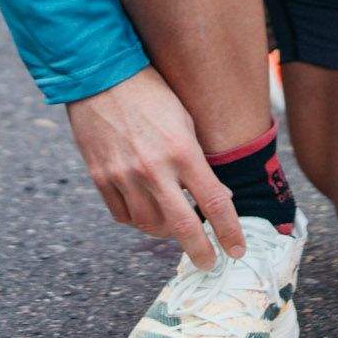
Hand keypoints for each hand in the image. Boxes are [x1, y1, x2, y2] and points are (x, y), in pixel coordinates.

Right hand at [66, 66, 245, 268]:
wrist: (100, 75)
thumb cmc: (150, 91)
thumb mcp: (185, 119)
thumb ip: (198, 159)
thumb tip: (215, 195)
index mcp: (182, 150)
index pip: (213, 202)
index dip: (229, 231)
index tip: (237, 249)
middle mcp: (153, 169)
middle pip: (182, 226)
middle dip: (200, 251)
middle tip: (209, 262)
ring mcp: (124, 176)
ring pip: (150, 225)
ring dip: (166, 231)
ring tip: (176, 228)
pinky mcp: (101, 178)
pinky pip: (123, 215)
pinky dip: (138, 220)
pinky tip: (147, 214)